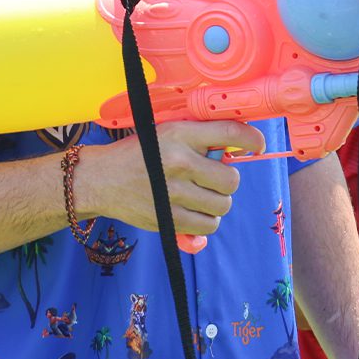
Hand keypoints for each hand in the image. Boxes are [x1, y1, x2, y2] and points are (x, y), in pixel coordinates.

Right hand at [86, 121, 265, 240]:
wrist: (101, 180)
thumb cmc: (137, 154)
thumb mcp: (166, 134)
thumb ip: (197, 139)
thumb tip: (235, 149)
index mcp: (179, 134)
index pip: (228, 132)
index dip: (251, 139)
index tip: (257, 144)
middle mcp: (179, 162)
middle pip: (230, 178)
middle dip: (227, 179)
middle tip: (213, 178)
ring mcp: (174, 193)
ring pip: (223, 204)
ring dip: (218, 202)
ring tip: (202, 196)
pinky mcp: (168, 219)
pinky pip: (208, 226)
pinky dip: (207, 222)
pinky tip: (194, 212)